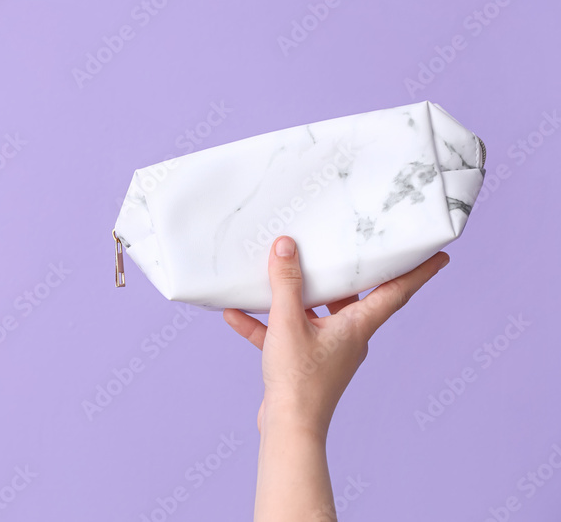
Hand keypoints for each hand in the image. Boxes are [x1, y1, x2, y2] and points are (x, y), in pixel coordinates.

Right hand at [223, 236, 448, 437]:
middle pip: (351, 298)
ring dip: (291, 298)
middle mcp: (348, 337)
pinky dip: (265, 325)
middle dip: (342, 275)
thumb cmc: (298, 380)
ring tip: (272, 275)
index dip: (418, 272)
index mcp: (357, 326)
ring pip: (313, 315)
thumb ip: (287, 283)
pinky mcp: (305, 364)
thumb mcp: (288, 323)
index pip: (396, 292)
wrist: (287, 428)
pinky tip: (237, 315)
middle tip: (343, 249)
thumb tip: (287, 246)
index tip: (438, 257)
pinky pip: (286, 335)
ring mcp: (327, 351)